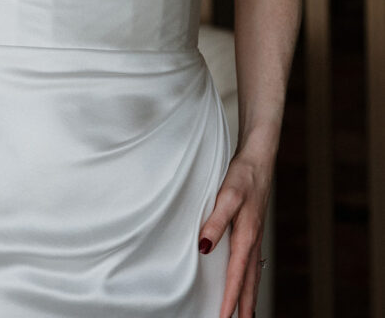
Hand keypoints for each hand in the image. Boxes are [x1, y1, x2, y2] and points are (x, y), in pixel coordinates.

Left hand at [198, 149, 272, 317]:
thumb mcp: (227, 196)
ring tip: (245, 315)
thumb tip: (204, 248)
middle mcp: (253, 241)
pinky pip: (253, 264)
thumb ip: (215, 222)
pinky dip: (250, 281)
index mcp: (246, 236)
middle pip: (249, 284)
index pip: (235, 277)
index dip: (228, 300)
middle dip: (243, 308)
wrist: (259, 160)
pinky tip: (247, 283)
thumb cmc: (243, 176)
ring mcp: (255, 238)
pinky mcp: (253, 231)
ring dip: (248, 297)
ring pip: (253, 276)